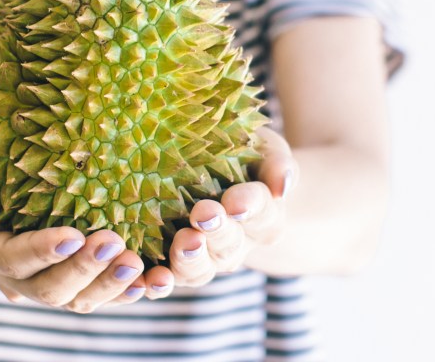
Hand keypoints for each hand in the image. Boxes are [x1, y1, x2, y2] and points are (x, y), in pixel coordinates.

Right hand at [0, 133, 174, 311]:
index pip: (10, 259)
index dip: (39, 252)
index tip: (71, 236)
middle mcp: (12, 275)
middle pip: (47, 289)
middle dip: (82, 271)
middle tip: (114, 243)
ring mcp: (45, 280)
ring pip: (78, 299)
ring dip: (109, 285)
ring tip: (138, 262)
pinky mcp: (74, 276)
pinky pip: (100, 292)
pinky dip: (125, 291)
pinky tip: (152, 278)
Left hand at [168, 126, 296, 285]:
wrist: (223, 178)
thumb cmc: (247, 158)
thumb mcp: (266, 151)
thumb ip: (277, 164)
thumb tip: (282, 183)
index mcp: (266, 217)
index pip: (262, 213)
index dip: (250, 206)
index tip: (235, 201)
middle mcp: (238, 245)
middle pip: (229, 246)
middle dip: (217, 232)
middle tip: (203, 214)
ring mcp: (206, 259)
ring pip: (200, 270)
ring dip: (190, 259)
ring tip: (183, 242)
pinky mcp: (175, 265)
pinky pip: (167, 280)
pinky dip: (159, 283)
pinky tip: (152, 278)